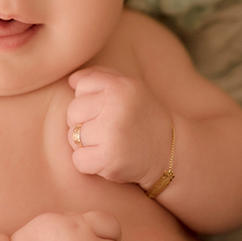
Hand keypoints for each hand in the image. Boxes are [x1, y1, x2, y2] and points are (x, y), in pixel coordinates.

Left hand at [64, 66, 173, 188]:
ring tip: (109, 144)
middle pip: (73, 112)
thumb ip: (101, 76)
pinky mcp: (109, 159)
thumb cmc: (142, 117)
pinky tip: (107, 160)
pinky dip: (89, 164)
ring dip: (86, 145)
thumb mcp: (129, 88)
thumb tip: (71, 80)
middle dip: (84, 123)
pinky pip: (78, 160)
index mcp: (121, 86)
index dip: (90, 100)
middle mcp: (116, 107)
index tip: (108, 109)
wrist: (169, 152)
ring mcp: (112, 133)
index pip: (81, 86)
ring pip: (73, 136)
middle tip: (108, 130)